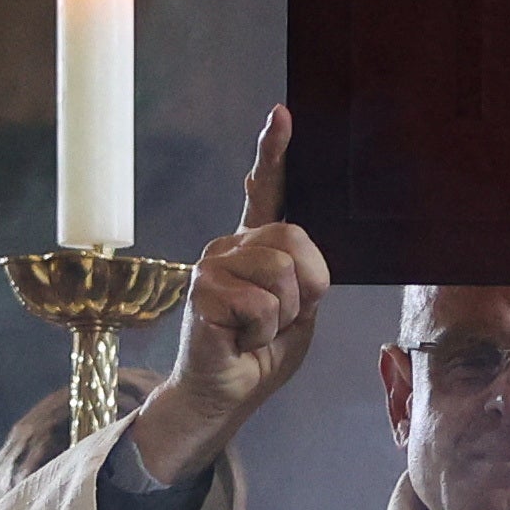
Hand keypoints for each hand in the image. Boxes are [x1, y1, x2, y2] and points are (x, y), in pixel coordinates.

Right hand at [134, 113, 333, 488]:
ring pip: (283, 273)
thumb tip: (299, 249)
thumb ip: (307, 275)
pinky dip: (263, 331)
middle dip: (306, 290)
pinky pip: (263, 302)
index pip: (267, 189)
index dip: (274, 151)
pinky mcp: (202, 288)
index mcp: (256, 245)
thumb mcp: (301, 310)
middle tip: (279, 319)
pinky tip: (240, 338)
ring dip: (284, 315)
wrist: (225, 394)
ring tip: (256, 330)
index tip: (282, 114)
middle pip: (296, 239)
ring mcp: (213, 262)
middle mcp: (231, 244)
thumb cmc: (260, 352)